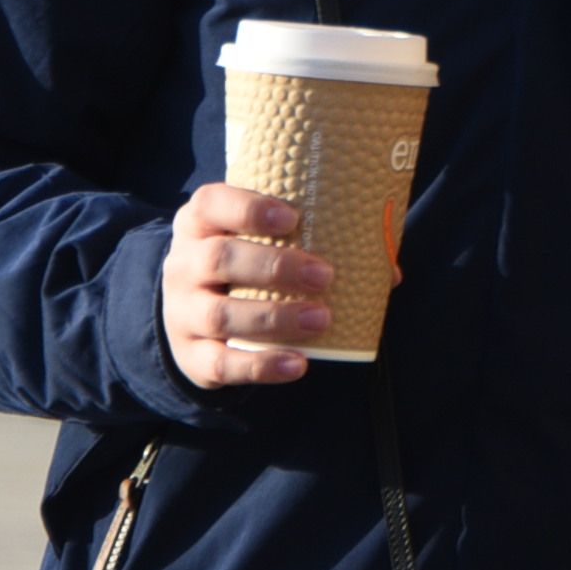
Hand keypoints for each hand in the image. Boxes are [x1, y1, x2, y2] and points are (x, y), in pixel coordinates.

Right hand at [158, 182, 329, 387]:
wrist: (187, 318)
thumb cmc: (241, 269)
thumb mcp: (255, 244)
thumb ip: (311, 244)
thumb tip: (388, 270)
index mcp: (198, 224)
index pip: (210, 204)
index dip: (249, 209)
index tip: (293, 218)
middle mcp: (183, 265)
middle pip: (219, 259)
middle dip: (275, 266)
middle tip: (325, 276)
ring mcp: (182, 313)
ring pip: (220, 315)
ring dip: (275, 317)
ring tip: (322, 319)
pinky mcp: (191, 356)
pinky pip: (221, 363)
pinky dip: (261, 365)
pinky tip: (297, 363)